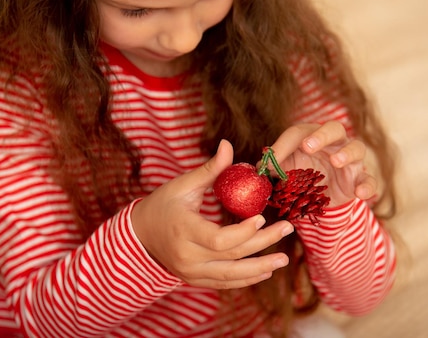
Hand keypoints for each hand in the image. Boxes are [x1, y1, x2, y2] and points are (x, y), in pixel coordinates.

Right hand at [131, 140, 293, 288]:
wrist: (140, 235)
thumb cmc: (162, 204)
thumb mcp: (182, 185)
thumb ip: (209, 170)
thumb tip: (228, 144)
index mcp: (183, 230)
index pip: (219, 239)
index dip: (243, 231)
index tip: (262, 217)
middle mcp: (187, 257)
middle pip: (232, 256)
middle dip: (263, 243)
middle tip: (287, 229)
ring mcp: (191, 272)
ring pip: (231, 275)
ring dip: (260, 268)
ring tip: (283, 259)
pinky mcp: (195, 280)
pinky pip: (224, 283)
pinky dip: (246, 279)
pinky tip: (266, 271)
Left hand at [267, 121, 376, 207]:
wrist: (321, 200)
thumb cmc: (301, 177)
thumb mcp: (284, 172)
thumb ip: (272, 168)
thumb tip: (258, 167)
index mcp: (312, 137)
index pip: (298, 133)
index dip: (284, 145)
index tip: (271, 160)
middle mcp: (334, 143)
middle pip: (334, 128)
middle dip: (321, 135)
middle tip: (308, 145)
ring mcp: (350, 161)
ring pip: (357, 148)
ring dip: (347, 153)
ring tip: (336, 161)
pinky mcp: (359, 180)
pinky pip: (369, 180)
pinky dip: (367, 186)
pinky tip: (360, 193)